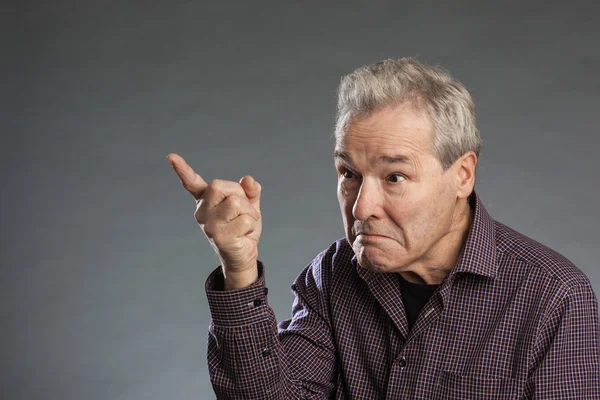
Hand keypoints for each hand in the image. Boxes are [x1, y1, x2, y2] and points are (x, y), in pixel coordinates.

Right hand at [167, 153, 261, 288]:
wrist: (243, 256)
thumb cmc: (243, 228)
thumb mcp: (249, 205)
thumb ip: (250, 191)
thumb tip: (248, 180)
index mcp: (206, 201)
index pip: (192, 183)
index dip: (182, 169)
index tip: (171, 156)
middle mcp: (202, 212)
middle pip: (219, 186)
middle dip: (239, 193)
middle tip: (244, 208)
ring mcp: (209, 225)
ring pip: (235, 202)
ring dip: (250, 211)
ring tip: (246, 222)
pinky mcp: (219, 237)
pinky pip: (244, 219)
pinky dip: (251, 224)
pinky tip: (244, 234)